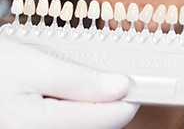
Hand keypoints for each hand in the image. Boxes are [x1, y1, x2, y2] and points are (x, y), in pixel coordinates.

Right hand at [0, 35, 138, 128]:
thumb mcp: (35, 66)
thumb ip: (80, 81)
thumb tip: (120, 86)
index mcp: (37, 127)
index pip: (106, 118)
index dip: (128, 99)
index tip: (141, 84)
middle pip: (94, 126)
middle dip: (107, 101)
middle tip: (111, 76)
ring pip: (79, 126)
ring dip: (89, 105)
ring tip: (84, 81)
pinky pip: (64, 124)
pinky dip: (74, 109)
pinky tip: (67, 93)